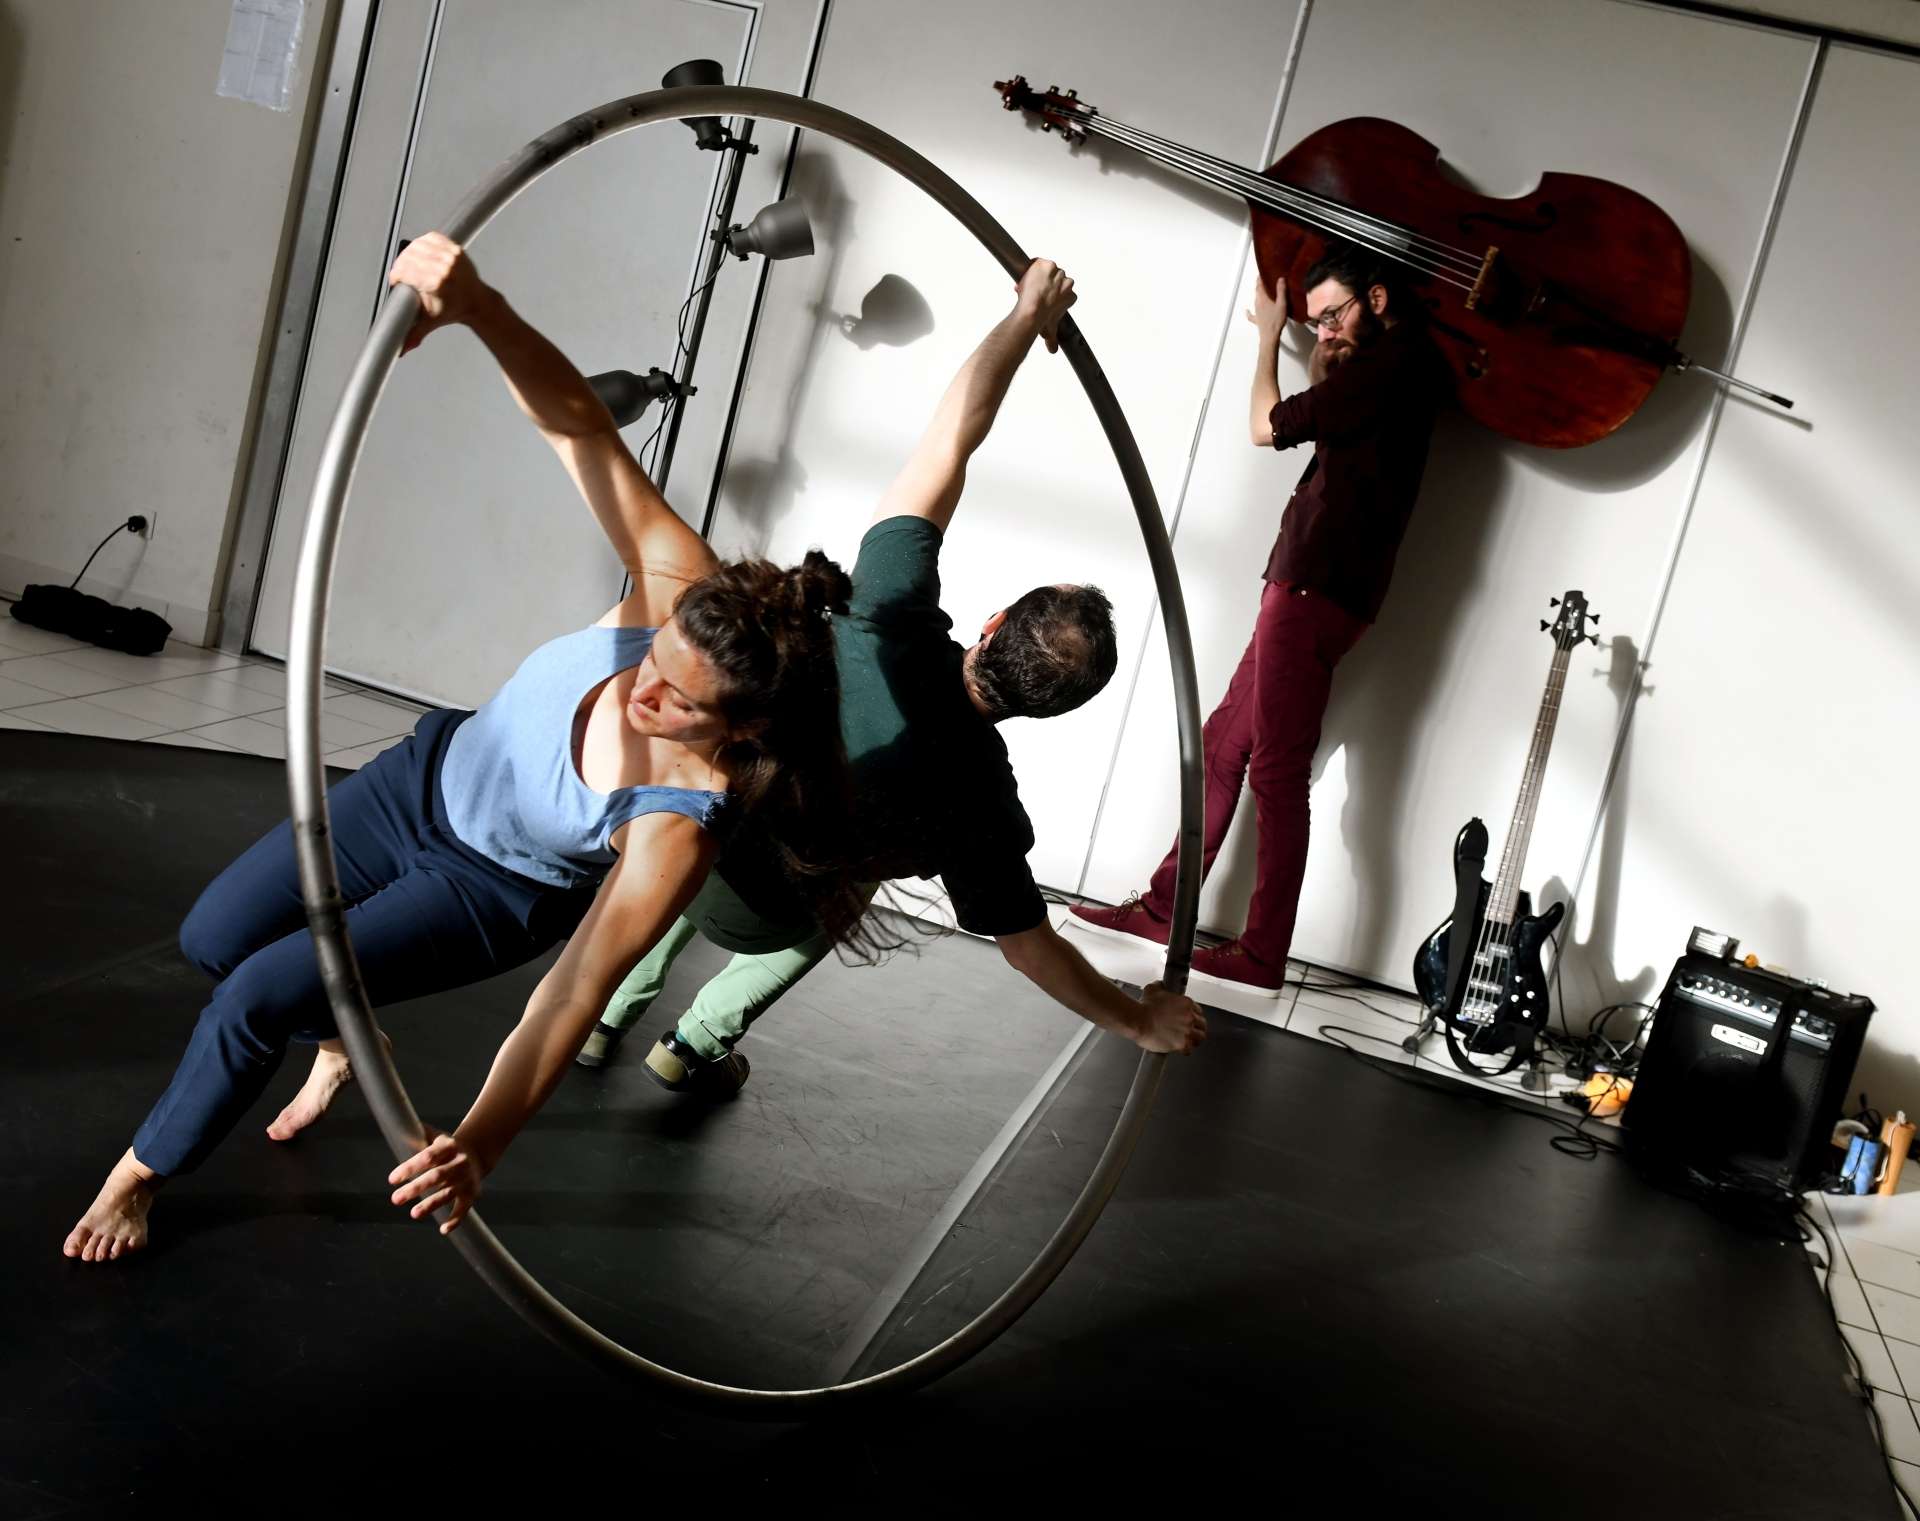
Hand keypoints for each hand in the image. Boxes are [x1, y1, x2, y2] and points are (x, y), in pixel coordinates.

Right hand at [387, 231, 488, 354]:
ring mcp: (451, 256)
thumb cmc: (454, 309)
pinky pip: (431, 238)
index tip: (395, 281)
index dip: (396, 276)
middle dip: (401, 265)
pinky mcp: (454, 248)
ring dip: (410, 253)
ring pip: (418, 245)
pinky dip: (423, 243)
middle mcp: (444, 267)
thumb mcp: (431, 322)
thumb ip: (414, 333)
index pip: (405, 271)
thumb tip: (402, 350)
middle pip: (409, 257)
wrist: (476, 300)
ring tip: (409, 264)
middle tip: (401, 274)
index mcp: (436, 283)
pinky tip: (420, 252)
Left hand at [388, 1125, 486, 1234]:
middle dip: (415, 1188)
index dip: (410, 1168)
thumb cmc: (447, 1147)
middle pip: (436, 1176)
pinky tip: (443, 1230)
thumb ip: (417, 1134)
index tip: (392, 1179)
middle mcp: (459, 1163)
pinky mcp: (471, 1194)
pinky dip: (456, 1220)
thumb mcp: (436, 1137)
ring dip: (431, 1205)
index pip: (427, 1157)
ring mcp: (466, 1179)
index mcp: (449, 1146)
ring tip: (413, 1214)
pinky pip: (464, 1209)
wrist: (478, 1153)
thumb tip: (395, 1126)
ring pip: (447, 1193)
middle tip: (395, 1199)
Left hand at [1014, 258, 1076, 352]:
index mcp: (1070, 295)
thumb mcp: (1050, 330)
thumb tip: (1053, 349)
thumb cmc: (1042, 318)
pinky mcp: (1046, 264)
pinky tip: (1026, 274)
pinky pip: (1038, 261)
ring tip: (1028, 286)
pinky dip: (1032, 266)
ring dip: (1038, 275)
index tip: (1042, 298)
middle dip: (1044, 284)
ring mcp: (1057, 271)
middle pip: (1054, 278)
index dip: (1050, 293)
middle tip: (1033, 293)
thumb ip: (1052, 338)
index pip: (1061, 289)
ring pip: (1047, 269)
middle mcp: (1066, 282)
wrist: (1033, 310)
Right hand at [1132, 981, 1206, 1053]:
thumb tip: (1160, 984)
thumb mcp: (1153, 990)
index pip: (1199, 1011)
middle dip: (1198, 1028)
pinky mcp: (1182, 1044)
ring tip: (1189, 1041)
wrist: (1138, 1020)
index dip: (1194, 1016)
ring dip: (1195, 1039)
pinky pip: (1190, 1050)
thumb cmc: (1144, 1007)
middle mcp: (1189, 1017)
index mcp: (1186, 1004)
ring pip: (1200, 1038)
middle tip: (1192, 1031)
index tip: (1190, 1019)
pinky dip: (1186, 1050)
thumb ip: (1160, 986)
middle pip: (1202, 1025)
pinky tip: (1182, 1049)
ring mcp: (1187, 1031)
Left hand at [1246, 271, 1286, 338]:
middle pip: (1257, 291)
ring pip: (1256, 300)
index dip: (1260, 278)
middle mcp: (1257, 303)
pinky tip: (1247, 311)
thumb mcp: (1282, 304)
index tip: (1262, 272)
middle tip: (1263, 279)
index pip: (1259, 285)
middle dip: (1259, 285)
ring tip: (1262, 290)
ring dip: (1258, 294)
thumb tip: (1280, 279)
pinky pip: (1251, 314)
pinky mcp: (1257, 320)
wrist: (1270, 336)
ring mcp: (1256, 312)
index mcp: (1262, 298)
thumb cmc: (1276, 320)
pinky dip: (1249, 312)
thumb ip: (1281, 291)